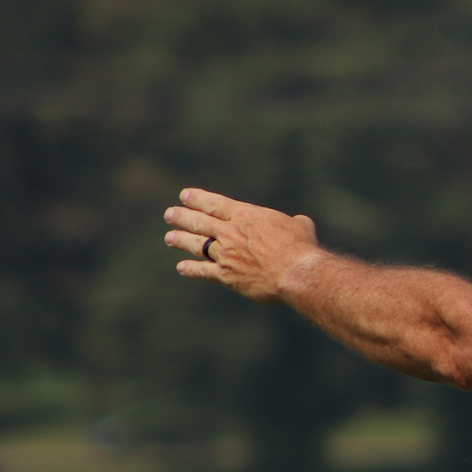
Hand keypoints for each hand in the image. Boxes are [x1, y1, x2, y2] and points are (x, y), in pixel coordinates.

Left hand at [164, 188, 323, 303]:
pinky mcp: (226, 276)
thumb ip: (295, 222)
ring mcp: (225, 255)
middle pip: (199, 223)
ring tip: (170, 238)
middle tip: (170, 214)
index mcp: (245, 216)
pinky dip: (191, 269)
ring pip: (197, 245)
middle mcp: (230, 233)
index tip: (185, 196)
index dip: (198, 199)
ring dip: (181, 240)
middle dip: (182, 217)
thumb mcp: (301, 227)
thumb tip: (301, 222)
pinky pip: (203, 271)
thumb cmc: (300, 247)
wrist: (295, 273)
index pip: (214, 204)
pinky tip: (182, 268)